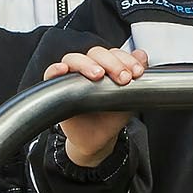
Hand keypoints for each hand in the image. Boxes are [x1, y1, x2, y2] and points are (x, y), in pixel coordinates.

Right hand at [43, 45, 149, 170]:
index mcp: (106, 66)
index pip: (113, 53)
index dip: (126, 58)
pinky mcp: (57, 88)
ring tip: (98, 75)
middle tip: (123, 77)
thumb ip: (136, 77)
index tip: (137, 72)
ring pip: (74, 59)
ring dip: (87, 64)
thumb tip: (142, 54)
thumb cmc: (111, 117)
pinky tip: (63, 70)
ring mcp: (72, 76)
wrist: (98, 140)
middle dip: (112, 62)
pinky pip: (51, 73)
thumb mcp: (128, 98)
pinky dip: (56, 69)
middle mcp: (88, 68)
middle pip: (95, 53)